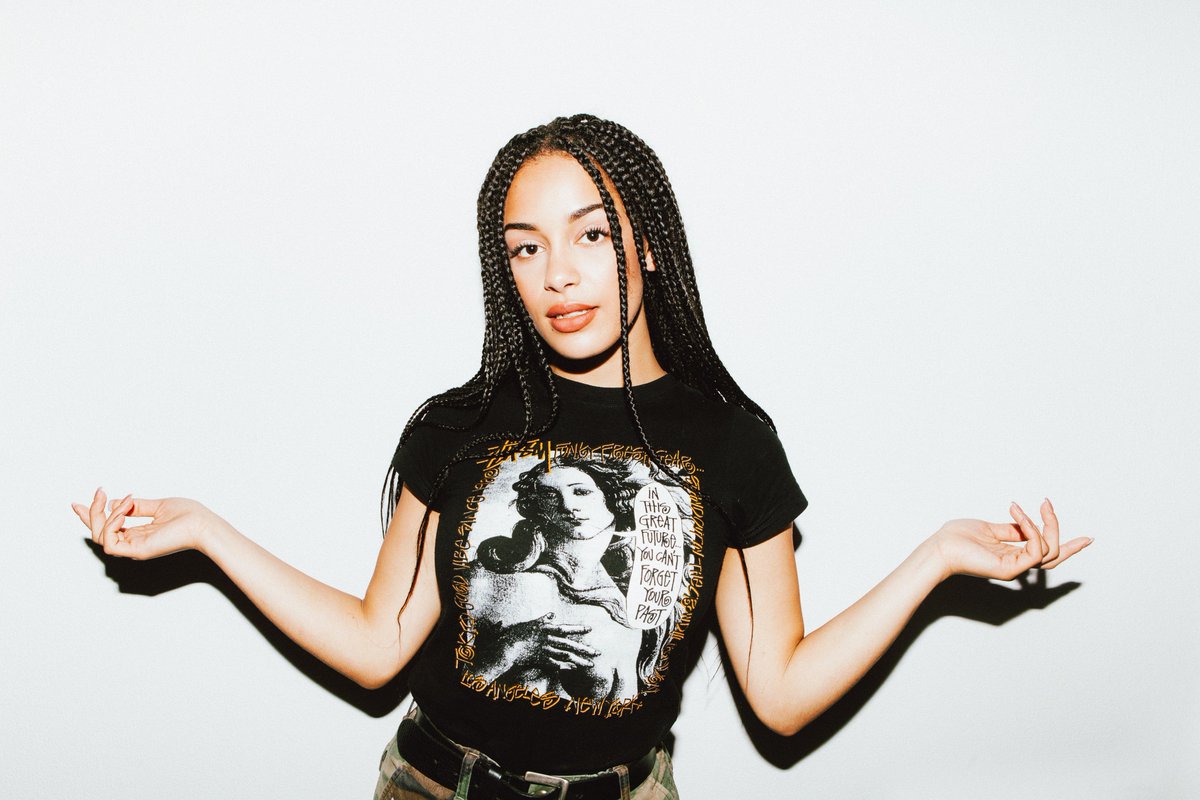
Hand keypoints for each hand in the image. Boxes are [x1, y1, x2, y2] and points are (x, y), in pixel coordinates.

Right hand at [71, 487, 222, 559]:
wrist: (203, 524)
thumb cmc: (188, 516)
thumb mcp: (157, 506)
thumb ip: (136, 506)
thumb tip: (114, 501)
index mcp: (138, 535)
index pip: (107, 530)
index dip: (90, 517)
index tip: (77, 503)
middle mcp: (133, 544)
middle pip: (99, 533)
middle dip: (92, 512)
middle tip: (99, 491)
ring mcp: (134, 549)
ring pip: (101, 536)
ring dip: (106, 513)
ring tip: (126, 499)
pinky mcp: (137, 551)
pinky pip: (110, 540)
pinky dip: (112, 521)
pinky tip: (125, 508)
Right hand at [476, 612, 598, 678]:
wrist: (508, 647)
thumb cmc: (518, 633)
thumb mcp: (532, 623)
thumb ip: (544, 619)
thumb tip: (553, 614)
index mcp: (547, 629)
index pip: (566, 629)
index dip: (578, 628)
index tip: (590, 629)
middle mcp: (549, 640)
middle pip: (570, 645)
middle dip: (585, 649)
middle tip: (597, 653)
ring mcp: (546, 651)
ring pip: (566, 656)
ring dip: (579, 660)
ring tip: (590, 664)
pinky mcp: (541, 660)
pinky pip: (556, 664)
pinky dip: (565, 666)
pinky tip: (574, 669)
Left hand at [930, 498, 1091, 580]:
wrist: (939, 547)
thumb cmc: (957, 538)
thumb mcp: (989, 529)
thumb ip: (1012, 529)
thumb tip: (1027, 524)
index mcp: (1013, 555)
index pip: (1047, 553)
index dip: (1069, 546)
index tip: (1089, 538)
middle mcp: (1017, 564)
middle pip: (1054, 554)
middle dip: (1058, 529)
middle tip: (1047, 504)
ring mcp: (1015, 569)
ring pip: (1048, 550)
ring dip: (1040, 523)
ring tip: (1022, 507)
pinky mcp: (1011, 569)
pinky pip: (1035, 549)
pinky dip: (1030, 528)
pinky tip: (1017, 513)